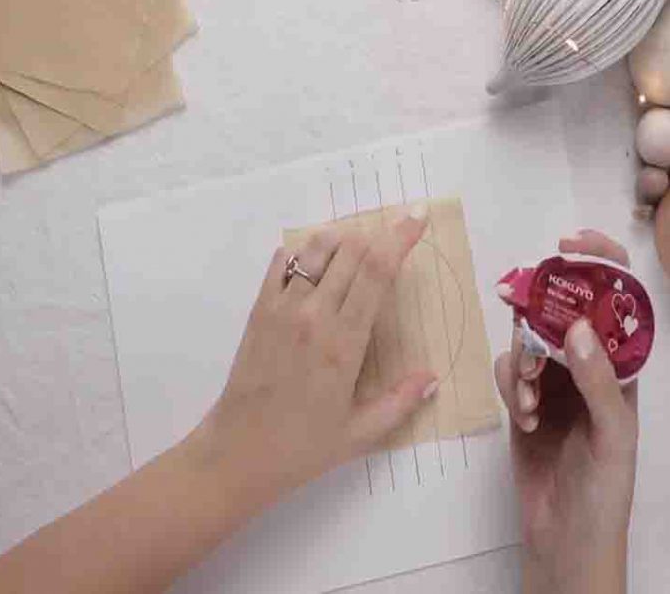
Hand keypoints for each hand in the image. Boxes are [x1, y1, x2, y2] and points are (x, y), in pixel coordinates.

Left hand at [197, 205, 438, 505]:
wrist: (237, 453)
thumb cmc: (302, 448)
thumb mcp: (360, 434)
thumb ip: (400, 403)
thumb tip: (432, 378)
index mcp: (344, 343)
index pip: (377, 273)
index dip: (400, 239)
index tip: (417, 217)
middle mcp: (313, 316)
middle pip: (349, 252)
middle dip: (377, 234)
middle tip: (396, 230)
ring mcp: (281, 311)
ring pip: (314, 252)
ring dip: (340, 240)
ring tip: (357, 244)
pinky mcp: (258, 313)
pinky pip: (280, 266)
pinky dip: (301, 253)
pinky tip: (313, 261)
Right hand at [494, 230, 638, 593]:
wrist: (567, 539)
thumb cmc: (605, 492)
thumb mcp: (612, 436)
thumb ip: (598, 380)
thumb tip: (577, 325)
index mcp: (622, 369)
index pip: (618, 302)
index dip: (598, 266)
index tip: (569, 246)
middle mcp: (589, 369)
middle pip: (562, 313)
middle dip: (540, 312)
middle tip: (517, 306)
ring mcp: (555, 385)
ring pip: (529, 341)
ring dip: (522, 362)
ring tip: (529, 400)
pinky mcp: (524, 403)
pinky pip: (509, 372)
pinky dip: (510, 387)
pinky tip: (522, 418)